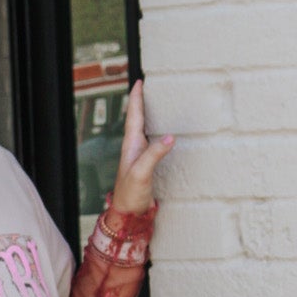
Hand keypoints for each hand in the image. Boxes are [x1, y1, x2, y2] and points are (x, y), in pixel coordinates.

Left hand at [110, 79, 173, 213]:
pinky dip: (154, 131)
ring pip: (142, 129)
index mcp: (130, 145)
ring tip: (152, 103)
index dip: (136, 98)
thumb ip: (154, 154)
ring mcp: (138, 155)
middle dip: (140, 102)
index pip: (134, 116)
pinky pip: (150, 141)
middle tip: (145, 87)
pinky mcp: (145, 164)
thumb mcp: (142, 172)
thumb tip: (170, 137)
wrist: (127, 214)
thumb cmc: (130, 194)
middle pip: (136, 119)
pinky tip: (159, 132)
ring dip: (146, 115)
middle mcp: (133, 147)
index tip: (139, 82)